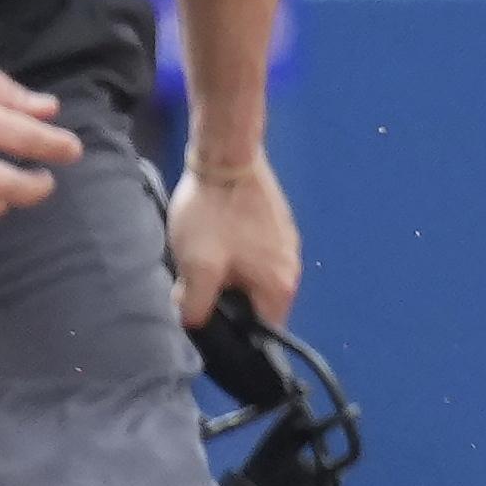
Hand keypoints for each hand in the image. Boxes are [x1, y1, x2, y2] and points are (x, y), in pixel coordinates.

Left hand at [169, 145, 300, 325]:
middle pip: (256, 303)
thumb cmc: (214, 214)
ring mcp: (288, 243)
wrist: (227, 155)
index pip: (261, 330)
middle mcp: (292, 269)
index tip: (207, 315)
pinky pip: (256, 253)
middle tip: (196, 282)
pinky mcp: (278, 224)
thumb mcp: (196, 266)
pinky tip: (215, 235)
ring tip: (203, 256)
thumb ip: (195, 305)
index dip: (232, 329)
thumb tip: (193, 323)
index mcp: (280, 287)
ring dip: (229, 273)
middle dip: (227, 298)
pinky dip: (236, 252)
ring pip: (254, 276)